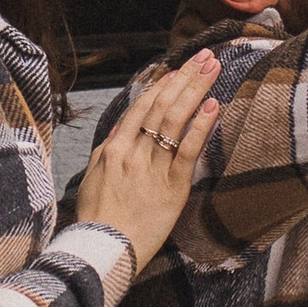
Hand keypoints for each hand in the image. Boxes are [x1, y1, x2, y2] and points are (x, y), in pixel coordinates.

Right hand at [72, 51, 220, 274]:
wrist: (102, 250)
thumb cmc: (97, 219)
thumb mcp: (93, 177)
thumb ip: (109, 150)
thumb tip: (122, 127)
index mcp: (114, 148)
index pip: (141, 107)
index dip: (162, 85)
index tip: (179, 69)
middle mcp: (133, 151)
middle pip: (162, 106)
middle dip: (185, 78)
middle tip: (205, 57)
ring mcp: (152, 167)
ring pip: (175, 120)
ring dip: (196, 90)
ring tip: (213, 69)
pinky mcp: (172, 187)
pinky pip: (188, 151)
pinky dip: (201, 126)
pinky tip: (213, 106)